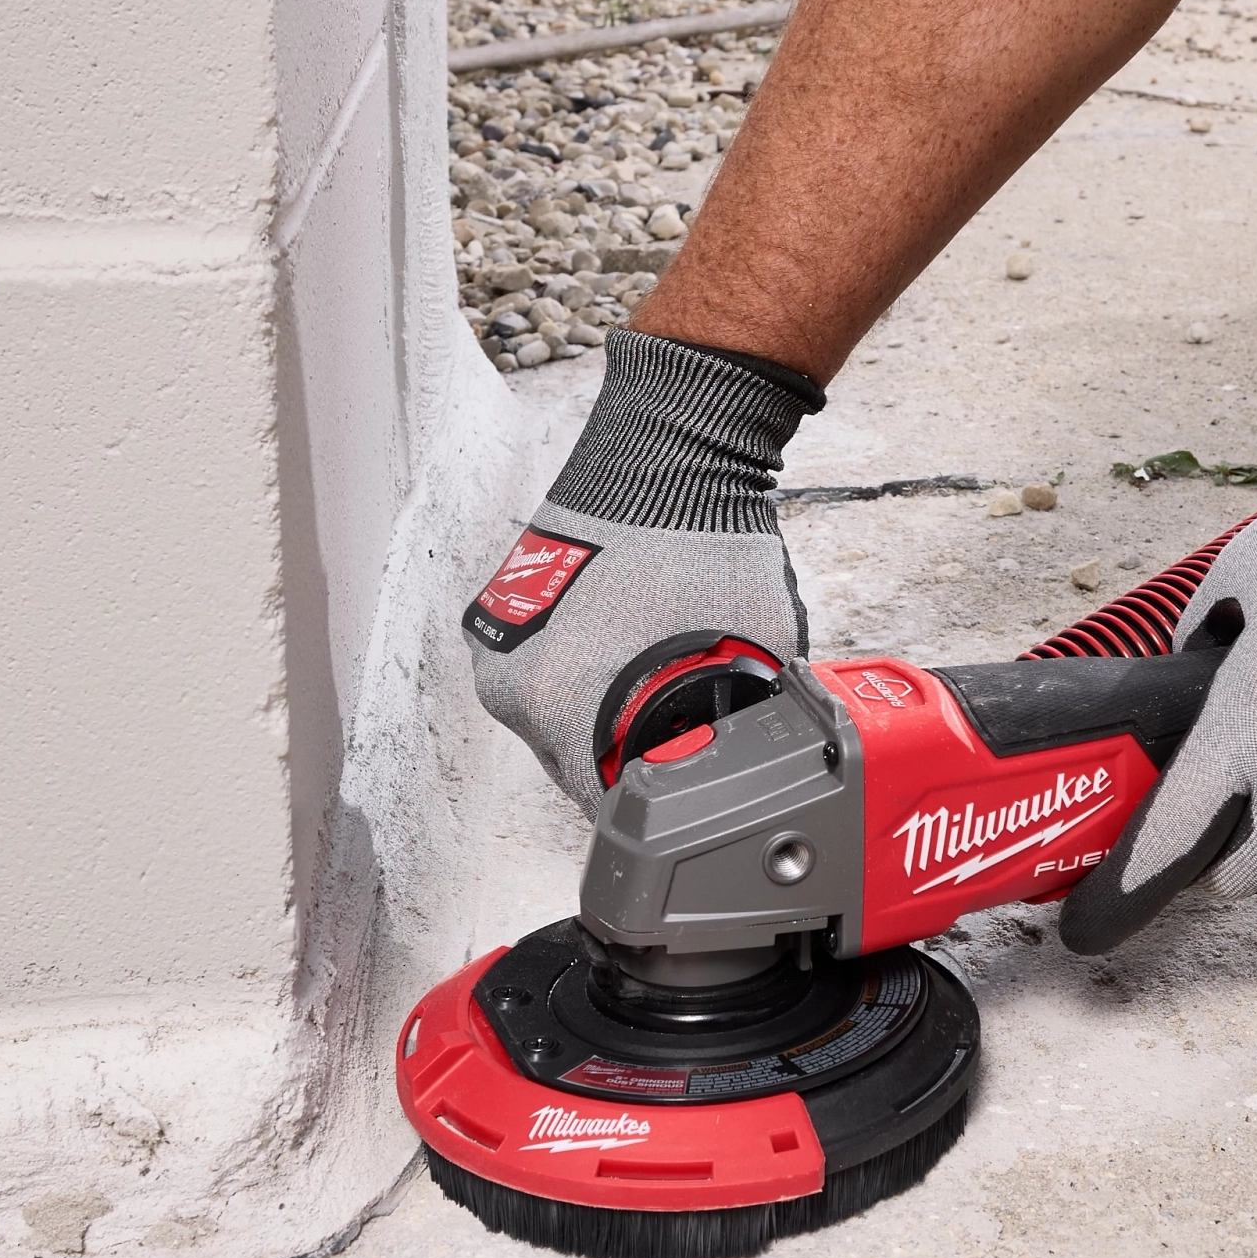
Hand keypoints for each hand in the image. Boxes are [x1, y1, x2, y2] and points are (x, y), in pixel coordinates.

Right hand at [462, 332, 821, 816]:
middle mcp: (516, 686)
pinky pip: (542, 673)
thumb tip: (751, 768)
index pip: (603, 804)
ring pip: (555, 719)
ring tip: (648, 672)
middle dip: (623, 754)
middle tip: (673, 723)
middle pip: (573, 764)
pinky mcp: (499, 614)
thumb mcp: (757, 655)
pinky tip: (620, 641)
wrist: (667, 453)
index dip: (651, 802)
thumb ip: (744, 727)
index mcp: (563, 707)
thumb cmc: (705, 540)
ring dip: (598, 712)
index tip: (676, 790)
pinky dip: (578, 669)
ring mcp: (501, 647)